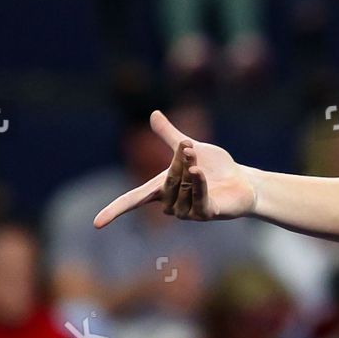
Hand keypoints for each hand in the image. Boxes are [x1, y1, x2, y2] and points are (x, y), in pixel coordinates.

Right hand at [94, 111, 256, 227]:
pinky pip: (197, 201)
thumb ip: (168, 135)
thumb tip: (153, 113)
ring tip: (199, 163)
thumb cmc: (215, 167)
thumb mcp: (189, 147)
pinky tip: (200, 172)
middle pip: (165, 184)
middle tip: (189, 150)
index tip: (96, 224)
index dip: (114, 211)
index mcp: (161, 188)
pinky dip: (197, 185)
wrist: (243, 180)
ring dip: (190, 173)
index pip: (132, 201)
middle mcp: (172, 203)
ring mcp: (189, 212)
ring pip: (181, 192)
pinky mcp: (207, 214)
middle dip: (177, 163)